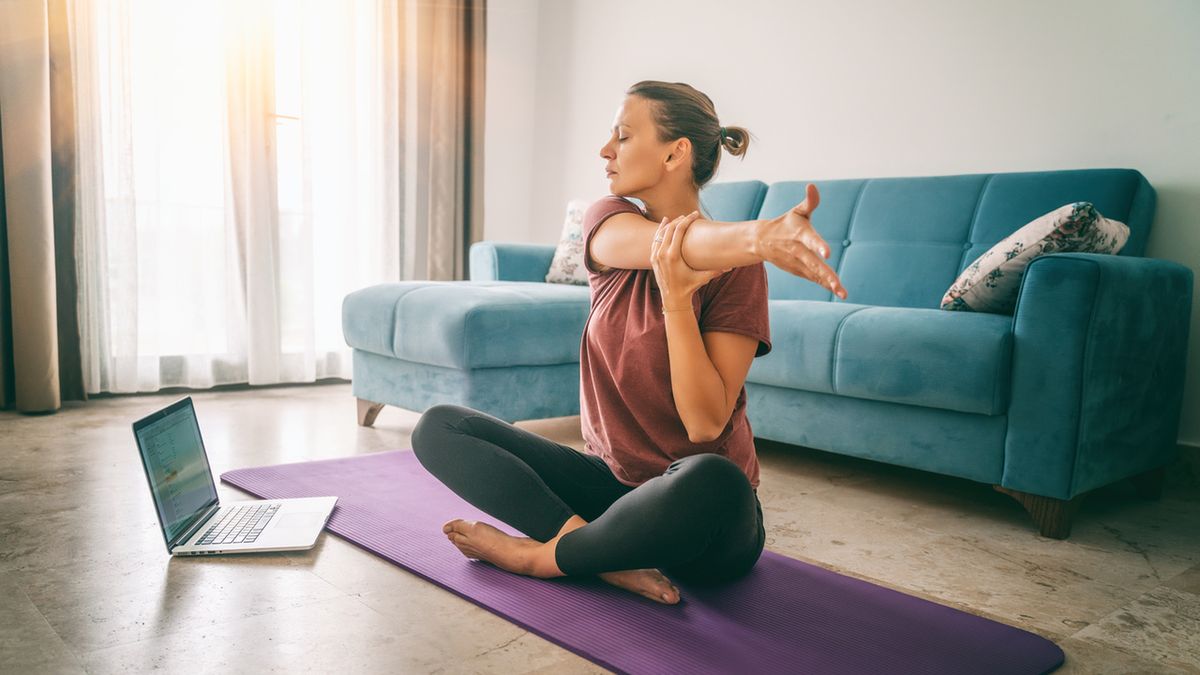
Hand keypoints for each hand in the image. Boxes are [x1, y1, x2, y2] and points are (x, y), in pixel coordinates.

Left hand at [650, 211, 730, 308]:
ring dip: (670, 224)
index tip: (695, 214)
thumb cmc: (689, 288)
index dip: (688, 220)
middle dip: (680, 220)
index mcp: (673, 255)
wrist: (672, 299)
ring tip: (679, 218)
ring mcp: (656, 256)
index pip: (679, 230)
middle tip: (689, 216)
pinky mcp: (652, 258)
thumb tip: (731, 266)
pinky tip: (665, 224)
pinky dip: (660, 231)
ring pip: (661, 233)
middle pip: (670, 228)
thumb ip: (716, 271)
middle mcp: (662, 254)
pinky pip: (655, 240)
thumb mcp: (702, 278)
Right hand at [754, 183, 848, 298]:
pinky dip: (824, 285)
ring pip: (814, 274)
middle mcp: (798, 251)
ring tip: (842, 293)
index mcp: (799, 234)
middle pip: (813, 263)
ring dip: (827, 283)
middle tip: (837, 283)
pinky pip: (813, 278)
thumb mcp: (797, 211)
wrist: (762, 241)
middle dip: (825, 274)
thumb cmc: (786, 223)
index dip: (818, 246)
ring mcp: (797, 263)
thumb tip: (812, 186)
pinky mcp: (798, 270)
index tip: (827, 253)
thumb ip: (809, 201)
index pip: (810, 240)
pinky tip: (838, 292)